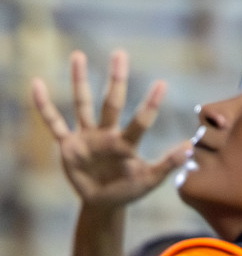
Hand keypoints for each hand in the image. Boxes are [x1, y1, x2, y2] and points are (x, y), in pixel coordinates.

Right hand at [31, 50, 190, 209]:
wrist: (103, 202)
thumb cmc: (129, 189)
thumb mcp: (148, 181)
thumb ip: (167, 165)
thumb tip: (190, 147)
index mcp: (126, 144)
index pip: (140, 122)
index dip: (150, 105)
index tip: (162, 83)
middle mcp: (106, 134)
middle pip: (112, 103)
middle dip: (116, 79)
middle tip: (120, 53)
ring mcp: (87, 137)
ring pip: (82, 104)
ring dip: (79, 81)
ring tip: (78, 55)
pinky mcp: (68, 145)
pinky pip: (54, 123)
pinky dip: (44, 106)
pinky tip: (37, 85)